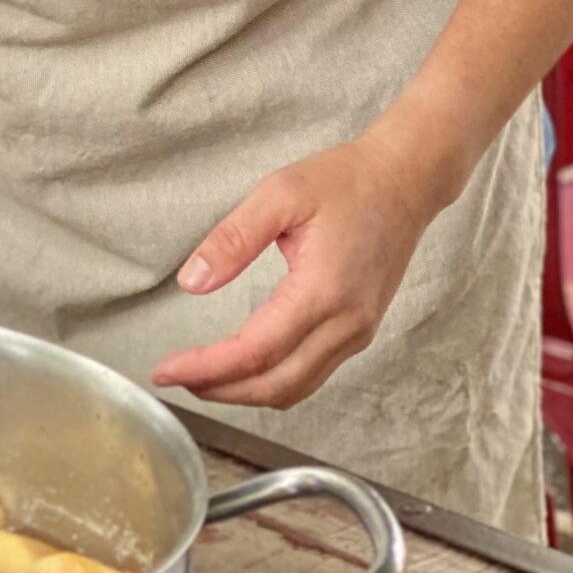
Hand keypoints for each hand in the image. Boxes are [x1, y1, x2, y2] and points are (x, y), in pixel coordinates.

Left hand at [150, 128, 439, 409]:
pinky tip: (245, 367)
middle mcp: (346, 323)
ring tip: (202, 377)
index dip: (207, 368)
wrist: (405, 181)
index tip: (166, 370)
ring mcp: (358, 332)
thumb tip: (191, 282)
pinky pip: (313, 374)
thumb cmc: (346, 181)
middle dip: (221, 391)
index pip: (255, 351)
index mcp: (323, 291)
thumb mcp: (279, 194)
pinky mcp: (361, 330)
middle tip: (175, 378)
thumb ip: (233, 239)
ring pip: (296, 387)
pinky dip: (274, 381)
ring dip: (246, 392)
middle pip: (276, 385)